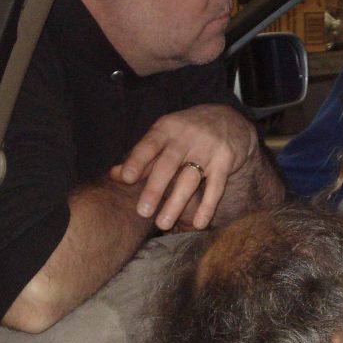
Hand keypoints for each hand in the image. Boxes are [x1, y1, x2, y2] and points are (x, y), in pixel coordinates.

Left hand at [110, 103, 258, 230]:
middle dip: (155, 189)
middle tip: (142, 212)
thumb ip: (141, 155)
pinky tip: (199, 224)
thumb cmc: (187, 132)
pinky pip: (216, 187)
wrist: (229, 118)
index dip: (138, 161)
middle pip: (168, 165)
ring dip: (177, 202)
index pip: (149, 145)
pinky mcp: (225, 160)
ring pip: (190, 179)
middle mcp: (186, 137)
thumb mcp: (164, 135)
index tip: (127, 178)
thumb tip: (114, 175)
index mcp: (166, 129)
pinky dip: (208, 206)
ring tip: (163, 224)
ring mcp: (208, 149)